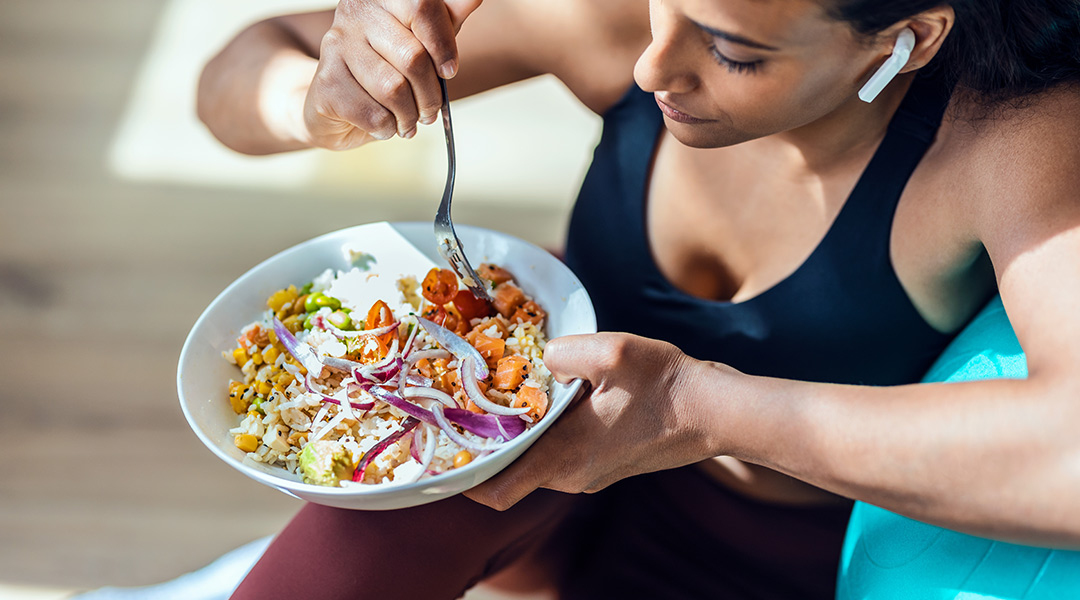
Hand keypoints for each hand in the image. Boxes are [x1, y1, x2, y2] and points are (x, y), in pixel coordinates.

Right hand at [303, 0, 482, 148]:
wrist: (335, 102)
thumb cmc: (387, 66)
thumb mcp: (423, 36)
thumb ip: (447, 17)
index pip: (422, 7)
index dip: (443, 44)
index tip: (450, 71)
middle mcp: (354, 15)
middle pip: (412, 56)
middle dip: (430, 94)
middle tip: (431, 110)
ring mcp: (336, 47)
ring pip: (393, 89)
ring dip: (410, 115)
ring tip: (410, 120)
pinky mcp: (325, 84)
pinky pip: (373, 114)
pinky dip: (388, 128)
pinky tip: (386, 125)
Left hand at [465, 333, 719, 510]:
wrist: (718, 411)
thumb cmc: (670, 386)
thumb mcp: (615, 352)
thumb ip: (565, 352)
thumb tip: (542, 356)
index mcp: (565, 458)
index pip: (497, 490)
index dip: (465, 476)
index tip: (446, 448)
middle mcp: (573, 475)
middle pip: (511, 472)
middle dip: (487, 443)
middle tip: (467, 404)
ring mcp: (591, 473)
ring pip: (537, 461)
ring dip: (519, 434)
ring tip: (504, 394)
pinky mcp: (607, 462)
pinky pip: (561, 453)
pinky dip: (546, 432)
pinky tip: (550, 397)